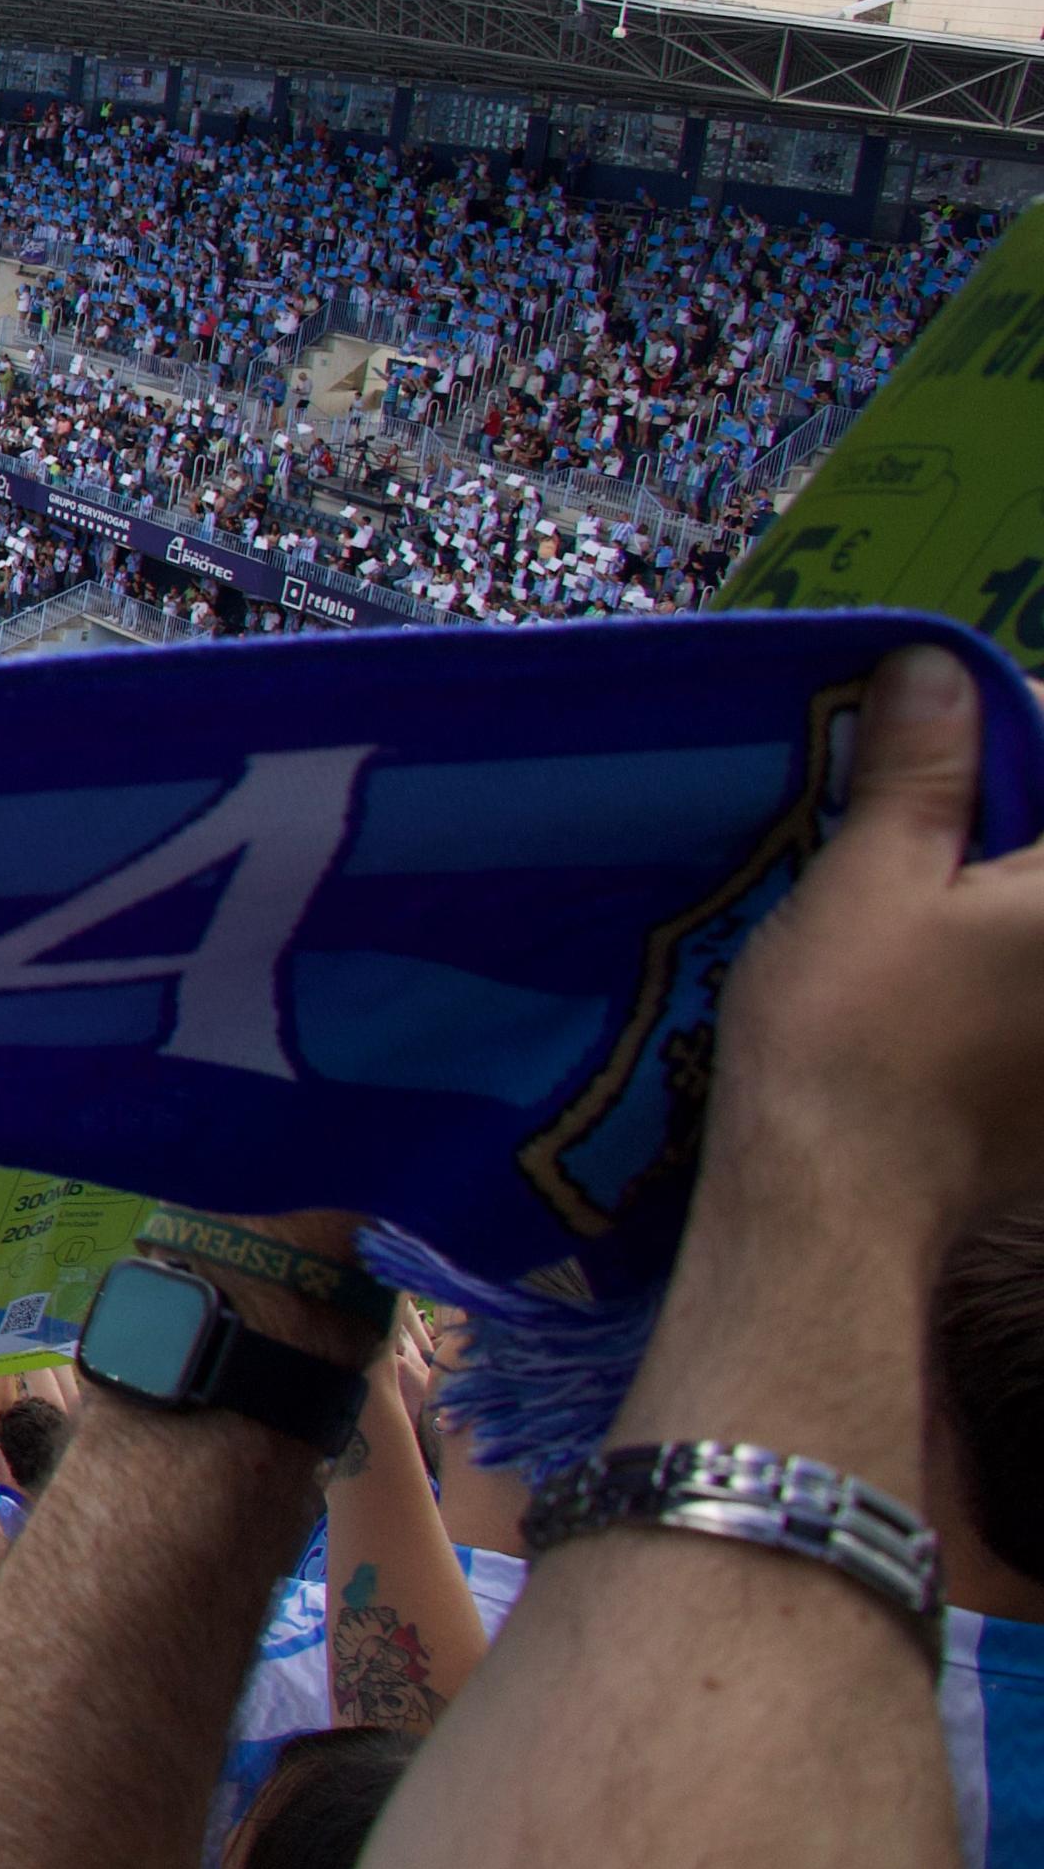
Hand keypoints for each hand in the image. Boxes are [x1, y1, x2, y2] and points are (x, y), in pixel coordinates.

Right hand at [712, 642, 1043, 1218]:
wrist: (844, 1202)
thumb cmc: (849, 1031)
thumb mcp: (868, 876)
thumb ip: (921, 770)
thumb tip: (936, 667)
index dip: (1015, 719)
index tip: (942, 723)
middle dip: (1008, 806)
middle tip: (927, 804)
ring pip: (1034, 905)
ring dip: (1004, 879)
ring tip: (930, 878)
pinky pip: (1032, 981)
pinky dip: (1005, 953)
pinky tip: (945, 965)